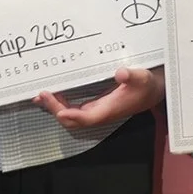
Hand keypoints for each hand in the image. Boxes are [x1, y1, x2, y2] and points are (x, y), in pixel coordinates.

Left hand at [35, 67, 163, 129]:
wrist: (152, 92)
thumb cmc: (147, 85)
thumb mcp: (143, 77)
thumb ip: (133, 76)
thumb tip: (120, 73)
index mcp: (110, 109)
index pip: (88, 118)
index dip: (73, 116)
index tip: (59, 109)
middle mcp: (100, 114)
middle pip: (73, 120)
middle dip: (56, 110)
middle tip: (43, 95)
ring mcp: (95, 111)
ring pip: (70, 116)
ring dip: (55, 108)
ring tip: (40, 96)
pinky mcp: (93, 107)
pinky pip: (73, 110)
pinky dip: (60, 104)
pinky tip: (53, 94)